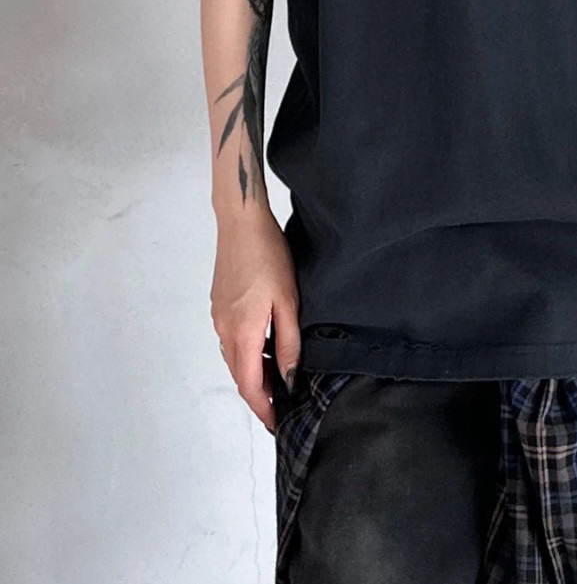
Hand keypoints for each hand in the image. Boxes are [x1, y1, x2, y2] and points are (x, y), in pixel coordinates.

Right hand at [210, 212, 300, 433]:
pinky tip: (266, 345)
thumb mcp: (288, 300)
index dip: (263, 407)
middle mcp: (224, 329)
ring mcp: (218, 317)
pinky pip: (232, 340)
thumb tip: (288, 378)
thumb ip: (288, 342)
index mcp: (242, 332)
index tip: (276, 423)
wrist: (241, 223)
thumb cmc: (268, 255)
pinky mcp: (219, 306)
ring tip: (279, 376)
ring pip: (235, 358)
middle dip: (260, 393)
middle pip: (240, 374)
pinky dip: (248, 352)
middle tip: (283, 403)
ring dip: (254, 372)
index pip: (250, 385)